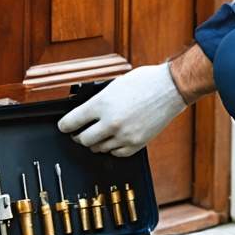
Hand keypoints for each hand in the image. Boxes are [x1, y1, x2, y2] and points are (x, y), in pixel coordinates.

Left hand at [58, 63, 186, 156]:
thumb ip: (99, 100)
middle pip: (83, 139)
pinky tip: (114, 140)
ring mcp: (124, 135)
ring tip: (99, 135)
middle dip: (79, 136)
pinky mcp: (136, 144)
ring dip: (96, 143)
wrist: (171, 88)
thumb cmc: (145, 81)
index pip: (72, 121)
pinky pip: (116, 153)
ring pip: (99, 148)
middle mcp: (110, 122)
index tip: (64, 127)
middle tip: (80, 133)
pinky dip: (112, 148)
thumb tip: (87, 112)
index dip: (64, 125)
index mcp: (102, 103)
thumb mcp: (114, 85)